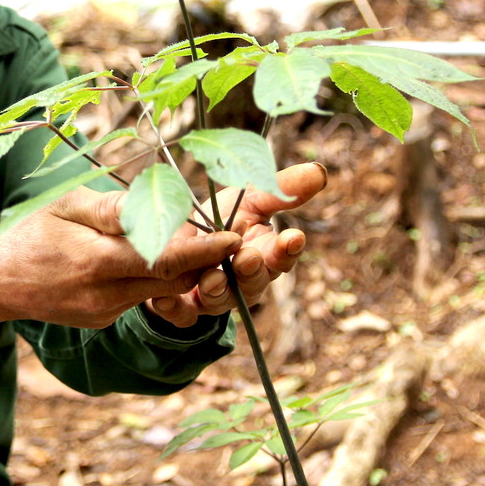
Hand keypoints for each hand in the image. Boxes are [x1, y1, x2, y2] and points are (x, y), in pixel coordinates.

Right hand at [0, 187, 240, 330]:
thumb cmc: (29, 231)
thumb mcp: (67, 206)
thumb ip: (114, 209)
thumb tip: (156, 202)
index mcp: (96, 261)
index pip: (164, 258)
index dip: (204, 249)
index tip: (235, 237)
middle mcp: (104, 295)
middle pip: (171, 280)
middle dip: (203, 260)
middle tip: (229, 235)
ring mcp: (104, 312)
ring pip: (159, 291)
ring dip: (180, 270)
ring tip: (194, 242)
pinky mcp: (101, 320)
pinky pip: (139, 298)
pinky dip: (153, 280)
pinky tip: (150, 258)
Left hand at [144, 162, 325, 328]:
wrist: (177, 239)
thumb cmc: (221, 219)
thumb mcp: (249, 198)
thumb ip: (280, 189)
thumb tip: (319, 171)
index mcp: (263, 255)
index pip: (282, 257)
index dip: (288, 250)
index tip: (293, 237)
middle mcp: (242, 282)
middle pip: (254, 284)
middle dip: (252, 272)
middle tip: (248, 258)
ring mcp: (213, 297)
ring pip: (220, 301)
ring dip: (217, 290)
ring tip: (212, 278)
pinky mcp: (181, 306)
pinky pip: (180, 315)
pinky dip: (174, 309)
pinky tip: (165, 300)